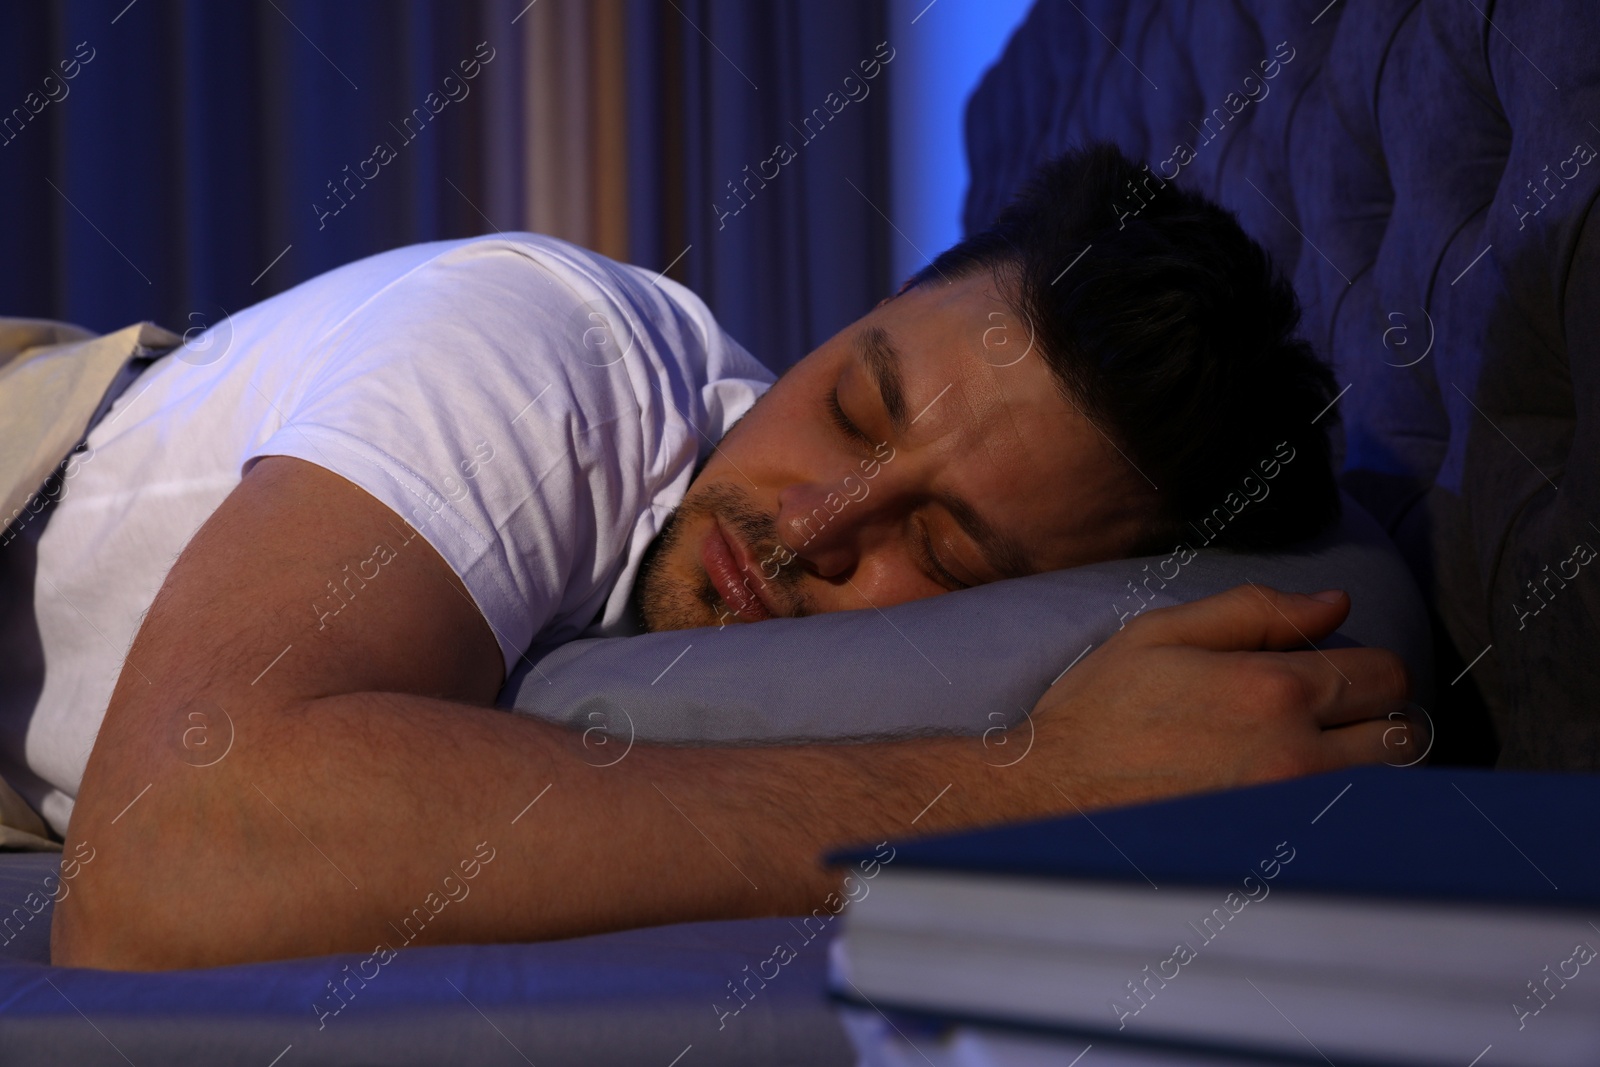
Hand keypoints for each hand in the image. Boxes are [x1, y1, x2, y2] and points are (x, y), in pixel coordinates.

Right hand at [1024, 584, 1413, 808]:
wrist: (1050, 793)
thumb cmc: (1099, 711)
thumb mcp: (1162, 633)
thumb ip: (1255, 610)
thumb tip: (1337, 603)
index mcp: (1271, 688)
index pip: (1387, 675)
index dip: (1364, 670)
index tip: (1330, 678)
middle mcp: (1295, 754)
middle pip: (1404, 735)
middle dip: (1378, 719)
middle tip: (1332, 720)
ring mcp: (1288, 813)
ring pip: (1387, 788)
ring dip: (1369, 769)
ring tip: (1319, 760)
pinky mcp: (1274, 853)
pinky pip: (1349, 830)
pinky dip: (1342, 812)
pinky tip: (1298, 800)